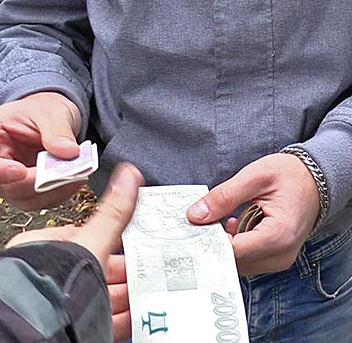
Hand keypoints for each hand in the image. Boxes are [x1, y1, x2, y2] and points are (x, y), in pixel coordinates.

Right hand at [0, 92, 83, 209]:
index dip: (1, 171)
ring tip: (77, 175)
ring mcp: (14, 179)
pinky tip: (76, 179)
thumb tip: (68, 152)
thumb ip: (57, 131)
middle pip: (8, 186)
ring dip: (54, 191)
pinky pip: (43, 199)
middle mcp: (1, 162)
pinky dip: (61, 192)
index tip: (19, 171)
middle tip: (65, 174)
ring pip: (26, 198)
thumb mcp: (52, 112)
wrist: (55, 117)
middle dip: (37, 183)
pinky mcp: (32, 188)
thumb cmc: (46, 109)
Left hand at [6, 163, 142, 341]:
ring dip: (134, 293)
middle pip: (102, 269)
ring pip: (108, 294)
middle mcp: (55, 278)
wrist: (43, 330)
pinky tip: (146, 311)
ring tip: (158, 288)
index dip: (120, 239)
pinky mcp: (80, 325)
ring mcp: (67, 304)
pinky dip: (130, 315)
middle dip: (132, 270)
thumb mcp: (90, 241)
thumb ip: (114, 213)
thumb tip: (130, 175)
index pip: (91, 238)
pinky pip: (109, 318)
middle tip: (158, 266)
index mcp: (48, 250)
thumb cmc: (52, 283)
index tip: (144, 240)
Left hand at [187, 153, 319, 274]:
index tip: (195, 225)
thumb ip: (224, 196)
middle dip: (217, 241)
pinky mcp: (277, 259)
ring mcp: (280, 260)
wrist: (317, 179)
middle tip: (208, 217)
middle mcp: (281, 255)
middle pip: (234, 261)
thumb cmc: (291, 175)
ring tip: (232, 215)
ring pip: (239, 263)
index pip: (232, 251)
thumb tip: (195, 215)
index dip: (210, 239)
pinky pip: (248, 260)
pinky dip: (238, 244)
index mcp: (279, 235)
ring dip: (228, 243)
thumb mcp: (255, 176)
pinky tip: (240, 223)